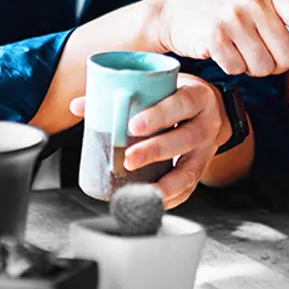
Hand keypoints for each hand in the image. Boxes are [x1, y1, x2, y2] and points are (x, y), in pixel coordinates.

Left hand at [69, 74, 226, 207]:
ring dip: (164, 184)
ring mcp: (207, 150)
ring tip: (138, 191)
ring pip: (191, 170)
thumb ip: (120, 94)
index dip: (159, 115)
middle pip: (186, 138)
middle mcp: (207, 124)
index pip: (182, 103)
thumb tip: (78, 106)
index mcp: (197, 96)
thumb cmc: (177, 96)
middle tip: (128, 159)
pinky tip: (150, 201)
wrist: (210, 109)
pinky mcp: (202, 169)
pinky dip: (169, 198)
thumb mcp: (159, 86)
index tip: (134, 126)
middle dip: (155, 151)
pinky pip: (189, 189)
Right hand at [149, 0, 288, 76]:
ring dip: (251, 69)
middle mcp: (253, 4)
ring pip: (264, 67)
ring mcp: (234, 19)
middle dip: (275, 64)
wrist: (171, 12)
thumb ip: (283, 30)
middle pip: (287, 56)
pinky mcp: (215, 37)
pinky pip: (238, 69)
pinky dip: (232, 68)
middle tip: (257, 55)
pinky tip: (222, 54)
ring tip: (237, 52)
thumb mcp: (251, 11)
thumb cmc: (216, 13)